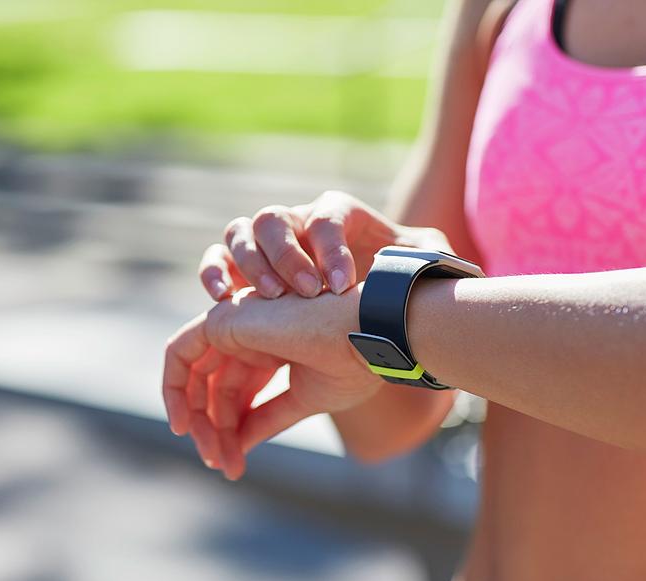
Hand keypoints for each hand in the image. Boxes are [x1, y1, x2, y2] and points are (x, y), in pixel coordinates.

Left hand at [162, 285, 381, 480]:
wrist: (368, 336)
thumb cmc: (352, 362)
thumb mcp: (302, 400)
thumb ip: (266, 418)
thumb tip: (238, 447)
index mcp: (271, 348)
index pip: (235, 393)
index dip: (230, 431)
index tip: (233, 466)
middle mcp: (249, 334)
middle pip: (212, 388)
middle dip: (212, 430)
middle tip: (220, 465)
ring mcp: (235, 324)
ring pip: (194, 376)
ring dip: (197, 420)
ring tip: (213, 456)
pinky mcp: (223, 320)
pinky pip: (179, 353)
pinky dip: (173, 388)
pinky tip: (183, 424)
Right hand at [199, 190, 452, 299]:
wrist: (369, 301)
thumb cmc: (394, 281)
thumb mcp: (421, 264)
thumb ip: (429, 255)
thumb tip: (431, 257)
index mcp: (337, 213)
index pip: (325, 217)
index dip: (329, 248)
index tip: (341, 285)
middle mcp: (297, 220)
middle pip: (275, 219)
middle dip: (287, 256)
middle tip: (308, 293)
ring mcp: (266, 242)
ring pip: (240, 233)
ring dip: (250, 265)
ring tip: (271, 300)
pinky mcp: (243, 267)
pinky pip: (217, 259)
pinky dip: (214, 274)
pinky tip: (223, 300)